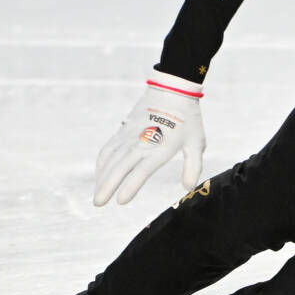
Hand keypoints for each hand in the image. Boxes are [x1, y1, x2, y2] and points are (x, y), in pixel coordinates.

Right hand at [93, 71, 204, 205]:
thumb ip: (193, 167)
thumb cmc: (188, 119)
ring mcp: (129, 136)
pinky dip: (102, 163)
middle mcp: (141, 143)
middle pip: (120, 167)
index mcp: (160, 148)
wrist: (172, 91)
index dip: (130, 186)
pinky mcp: (123, 131)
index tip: (121, 201)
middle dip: (107, 186)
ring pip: (110, 159)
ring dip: (102, 177)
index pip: (141, 171)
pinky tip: (100, 175)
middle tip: (98, 203)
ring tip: (98, 196)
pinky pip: (108, 149)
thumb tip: (188, 188)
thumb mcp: (197, 143)